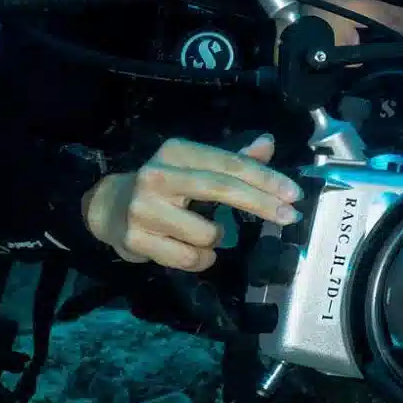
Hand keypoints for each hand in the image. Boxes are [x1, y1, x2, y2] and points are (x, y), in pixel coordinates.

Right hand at [81, 135, 301, 271]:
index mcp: (177, 152)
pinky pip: (190, 258)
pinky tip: (190, 249)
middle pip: (222, 189)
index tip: (294, 194)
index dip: (265, 179)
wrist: (108, 207)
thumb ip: (233, 159)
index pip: (228, 163)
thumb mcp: (195, 167)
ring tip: (201, 233)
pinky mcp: (136, 239)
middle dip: (261, 205)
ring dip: (217, 240)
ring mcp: (144, 208)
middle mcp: (158, 175)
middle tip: (290, 217)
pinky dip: (201, 259)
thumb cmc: (164, 186)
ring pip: (208, 233)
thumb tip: (268, 143)